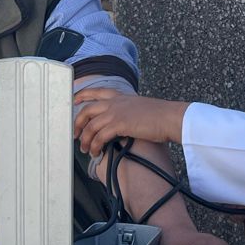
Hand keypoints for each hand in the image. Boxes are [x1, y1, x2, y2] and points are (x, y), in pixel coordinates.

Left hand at [73, 88, 187, 155]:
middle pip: (87, 110)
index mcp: (120, 96)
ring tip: (86, 150)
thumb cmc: (160, 115)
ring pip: (91, 126)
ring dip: (85, 140)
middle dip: (77, 123)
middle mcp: (115, 102)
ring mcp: (116, 112)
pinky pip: (99, 137)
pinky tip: (96, 152)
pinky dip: (95, 146)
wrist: (169, 117)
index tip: (74, 101)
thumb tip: (122, 122)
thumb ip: (128, 111)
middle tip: (75, 135)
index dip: (82, 95)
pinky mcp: (119, 124)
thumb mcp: (140, 107)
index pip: (96, 92)